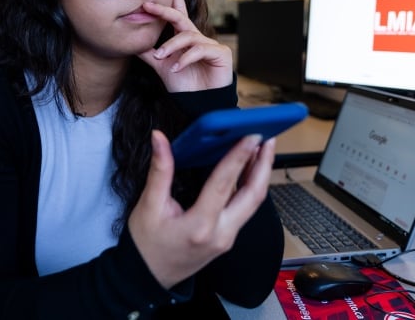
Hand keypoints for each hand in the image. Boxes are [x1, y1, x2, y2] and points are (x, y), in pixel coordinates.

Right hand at [127, 130, 275, 288]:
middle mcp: (221, 234)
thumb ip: (159, 171)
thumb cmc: (146, 246)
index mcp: (199, 226)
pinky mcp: (228, 238)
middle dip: (263, 165)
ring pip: (253, 203)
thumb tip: (160, 140)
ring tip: (263, 149)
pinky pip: (246, 209)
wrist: (148, 278)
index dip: (238, 157)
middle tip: (268, 138)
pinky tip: (249, 171)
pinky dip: (251, 187)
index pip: (224, 184)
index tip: (250, 136)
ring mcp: (227, 238)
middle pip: (252, 196)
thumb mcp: (149, 206)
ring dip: (260, 175)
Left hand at [137, 0, 232, 91]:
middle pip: (181, 18)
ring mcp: (211, 44)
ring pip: (188, 36)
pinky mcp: (221, 53)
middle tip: (148, 7)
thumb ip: (150, 55)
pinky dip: (185, 59)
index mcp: (186, 39)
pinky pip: (200, 50)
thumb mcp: (162, 67)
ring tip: (160, 57)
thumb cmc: (185, 85)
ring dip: (171, 46)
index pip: (177, 16)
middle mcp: (198, 38)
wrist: (200, 104)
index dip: (169, 3)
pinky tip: (176, 69)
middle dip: (164, 11)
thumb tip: (133, 44)